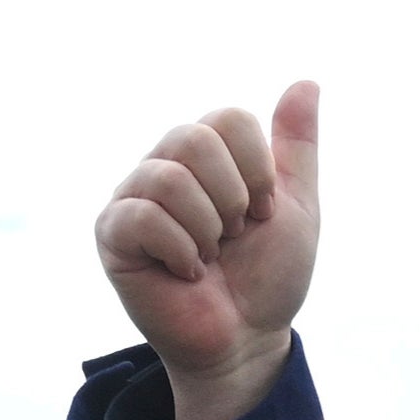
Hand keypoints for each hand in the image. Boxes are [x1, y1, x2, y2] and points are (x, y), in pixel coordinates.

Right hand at [97, 83, 321, 419]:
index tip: (263, 212)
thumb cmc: (268, 278)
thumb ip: (297, 146)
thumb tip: (306, 80)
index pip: (229, 118)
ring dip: (207, 228)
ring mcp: (134, 197)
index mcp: (207, 153)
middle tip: (233, 237)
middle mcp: (165, 164)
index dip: (258, 170)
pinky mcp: (112, 234)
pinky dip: (181, 249)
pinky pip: (143, 217)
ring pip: (169, 177)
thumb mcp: (297, 206)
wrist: (247, 339)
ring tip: (209, 256)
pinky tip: (187, 272)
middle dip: (232, 198)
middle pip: (195, 138)